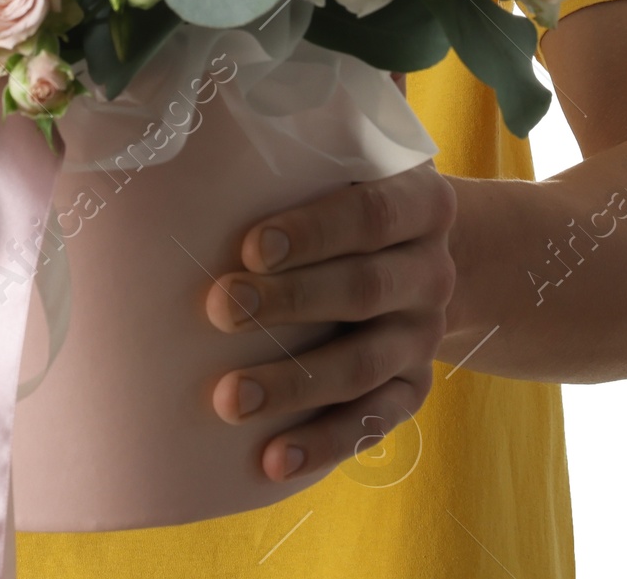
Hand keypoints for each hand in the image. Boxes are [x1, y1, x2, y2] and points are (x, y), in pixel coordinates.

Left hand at [205, 161, 456, 480]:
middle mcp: (432, 271)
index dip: (313, 232)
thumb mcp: (344, 168)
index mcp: (422, 203)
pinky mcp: (413, 388)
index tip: (250, 247)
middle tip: (220, 309)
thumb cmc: (347, 200)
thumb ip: (296, 167)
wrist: (416, 252)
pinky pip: (372, 422)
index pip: (371, 214)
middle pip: (364, 289)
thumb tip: (194, 177)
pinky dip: (322, 443)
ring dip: (294, 384)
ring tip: (228, 398)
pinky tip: (272, 458)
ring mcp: (425, 335)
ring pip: (362, 365)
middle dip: (290, 302)